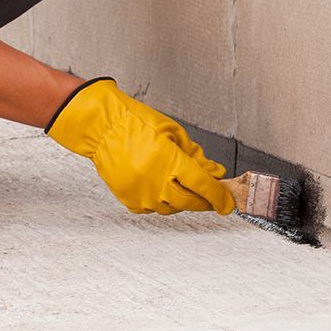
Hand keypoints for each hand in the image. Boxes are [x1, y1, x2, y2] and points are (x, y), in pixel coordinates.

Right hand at [45, 77, 235, 214]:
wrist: (101, 128)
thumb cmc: (136, 123)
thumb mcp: (173, 132)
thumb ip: (195, 155)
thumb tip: (214, 173)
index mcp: (169, 160)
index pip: (203, 186)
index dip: (220, 196)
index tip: (228, 202)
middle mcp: (155, 181)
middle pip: (191, 201)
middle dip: (204, 200)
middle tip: (210, 195)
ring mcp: (141, 194)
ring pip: (172, 208)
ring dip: (182, 200)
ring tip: (179, 184)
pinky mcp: (129, 200)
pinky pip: (153, 208)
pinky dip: (161, 200)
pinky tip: (159, 185)